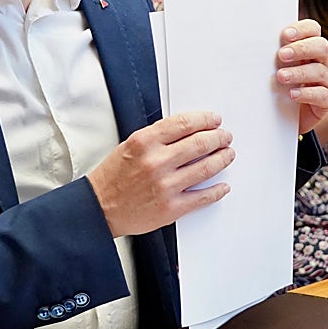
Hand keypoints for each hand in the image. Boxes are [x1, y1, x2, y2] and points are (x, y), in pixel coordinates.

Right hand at [87, 111, 232, 236]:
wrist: (100, 208)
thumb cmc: (113, 177)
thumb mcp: (130, 145)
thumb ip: (157, 136)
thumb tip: (188, 129)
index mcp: (145, 142)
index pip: (185, 124)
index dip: (205, 120)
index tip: (214, 120)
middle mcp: (156, 162)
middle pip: (200, 144)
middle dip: (218, 138)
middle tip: (225, 137)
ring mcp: (165, 186)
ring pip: (206, 168)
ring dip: (222, 159)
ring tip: (227, 155)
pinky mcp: (171, 208)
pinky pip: (202, 197)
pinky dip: (217, 190)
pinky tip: (222, 186)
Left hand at [276, 20, 327, 135]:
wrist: (287, 117)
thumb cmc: (278, 86)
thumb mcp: (273, 67)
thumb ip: (269, 54)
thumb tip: (249, 41)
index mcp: (309, 48)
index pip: (313, 30)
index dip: (301, 29)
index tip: (284, 35)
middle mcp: (321, 62)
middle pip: (321, 47)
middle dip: (301, 49)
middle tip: (281, 55)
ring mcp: (326, 81)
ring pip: (320, 71)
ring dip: (299, 72)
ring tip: (280, 77)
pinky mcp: (326, 101)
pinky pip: (322, 95)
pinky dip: (306, 93)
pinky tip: (291, 94)